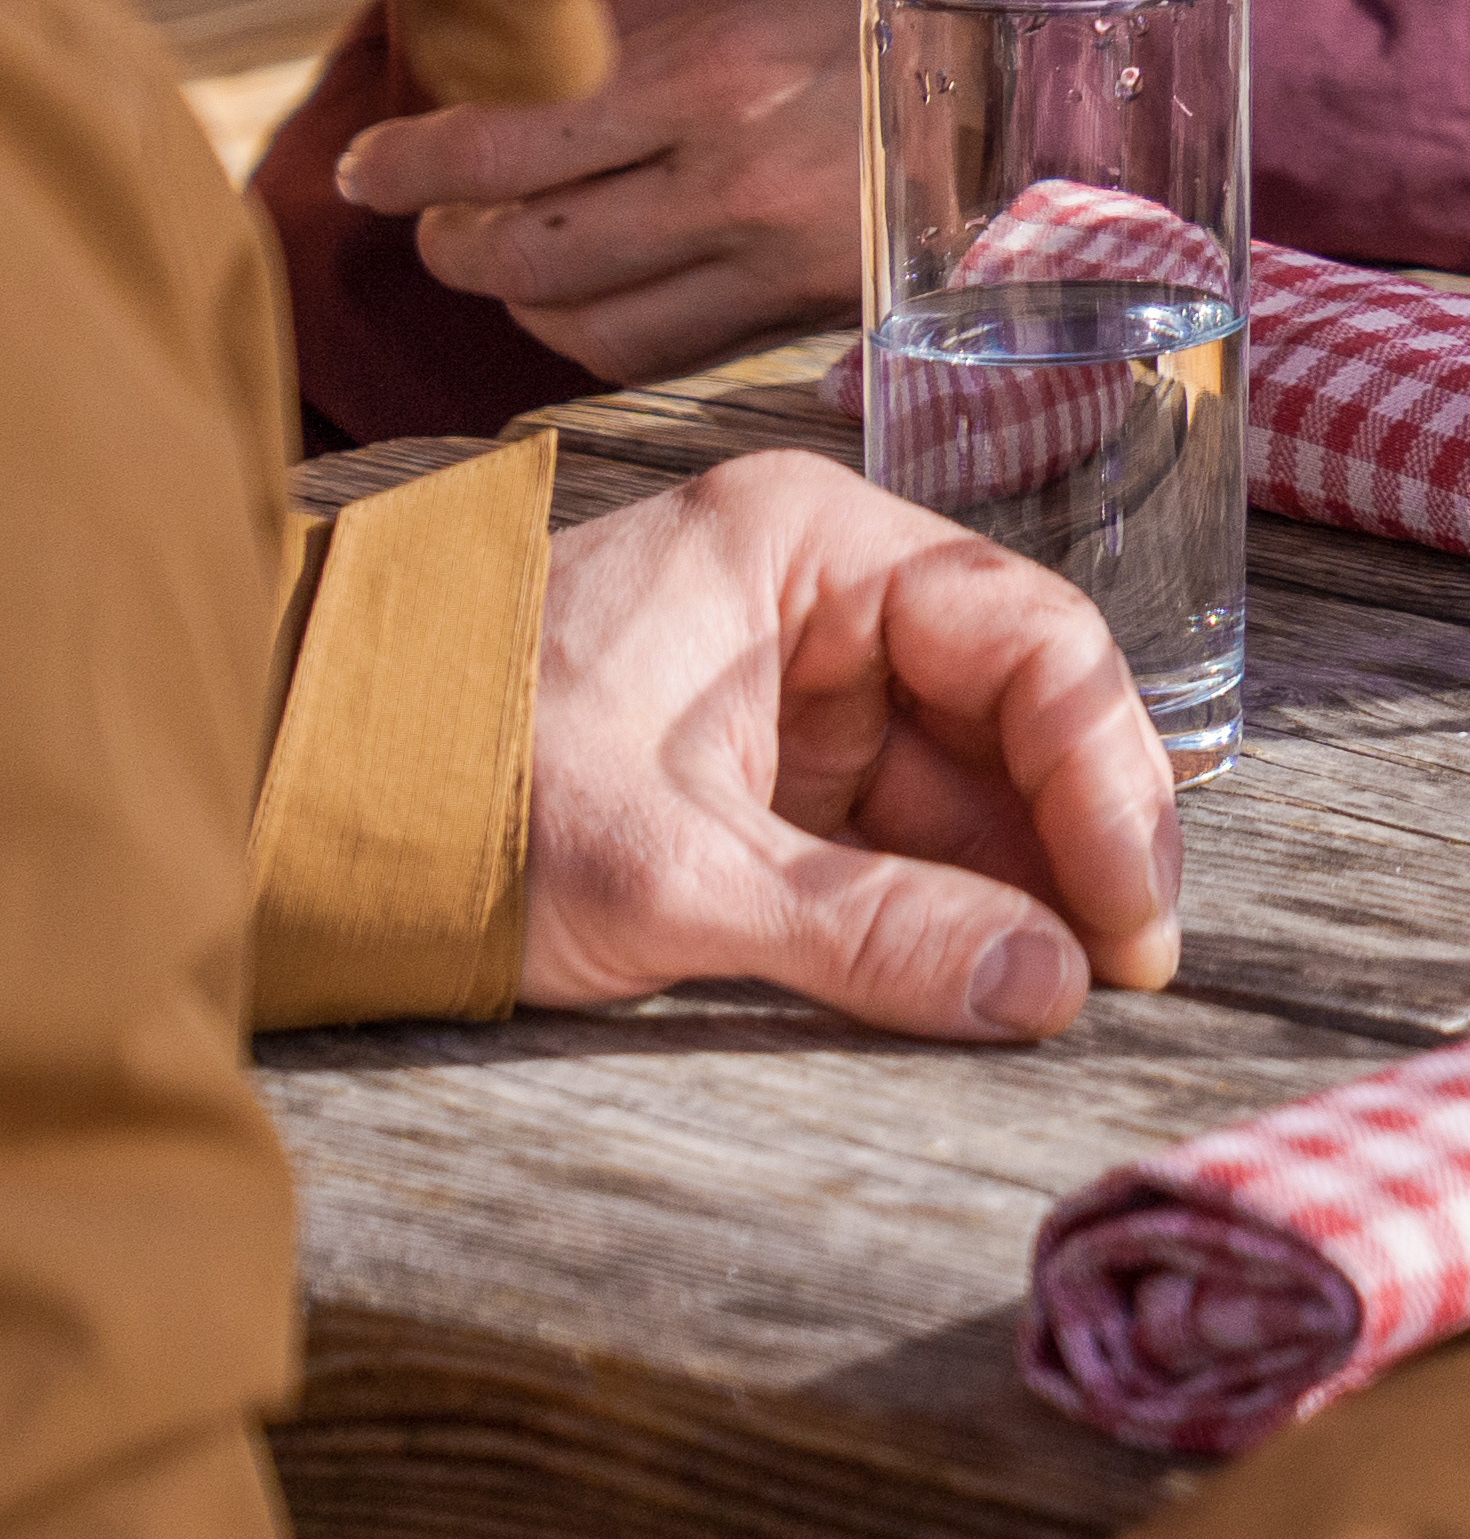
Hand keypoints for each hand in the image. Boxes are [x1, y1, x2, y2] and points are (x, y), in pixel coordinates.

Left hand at [335, 0, 877, 381]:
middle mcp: (727, 179)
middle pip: (519, 252)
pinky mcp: (806, 312)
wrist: (1058, 80)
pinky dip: (600, 333)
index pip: (496, 142)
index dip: (405, 164)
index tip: (366, 169)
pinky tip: (596, 295)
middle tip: (434, 218)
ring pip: (579, 324)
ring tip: (512, 260)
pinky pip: (660, 351)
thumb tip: (504, 74)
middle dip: (449, 242)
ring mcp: (770, 258)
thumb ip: (631, 28)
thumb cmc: (903, 6)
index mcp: (705, 72)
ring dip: (518, 300)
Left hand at [519, 449, 1186, 1036]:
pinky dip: (940, 900)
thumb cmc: (453, 796)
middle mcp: (816, 593)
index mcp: (807, 546)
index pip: (1027, 639)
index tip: (1129, 917)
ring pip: (961, 775)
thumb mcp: (674, 875)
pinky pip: (892, 825)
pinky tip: (982, 970)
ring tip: (1056, 989)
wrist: (272, 827)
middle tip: (1118, 969)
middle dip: (1071, 839)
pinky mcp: (756, 766)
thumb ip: (874, 928)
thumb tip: (1045, 992)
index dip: (1103, 781)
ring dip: (1015, 882)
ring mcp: (787, 680)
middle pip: (1013, 705)